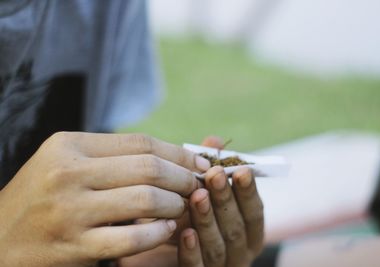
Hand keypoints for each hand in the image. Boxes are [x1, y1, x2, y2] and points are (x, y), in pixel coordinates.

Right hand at [0, 132, 209, 266]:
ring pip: (145, 199)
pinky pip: (132, 238)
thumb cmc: (44, 196)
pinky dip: (158, 233)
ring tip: (183, 208)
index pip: (141, 142)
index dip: (178, 153)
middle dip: (183, 178)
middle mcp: (67, 172)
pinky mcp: (72, 246)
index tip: (198, 162)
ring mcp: (69, 210)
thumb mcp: (71, 163)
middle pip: (148, 168)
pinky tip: (167, 230)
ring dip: (175, 204)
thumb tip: (175, 155)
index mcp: (70, 145)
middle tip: (196, 186)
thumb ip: (116, 156)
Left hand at [117, 136, 264, 266]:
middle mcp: (239, 251)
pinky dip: (192, 252)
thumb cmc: (193, 215)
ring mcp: (220, 266)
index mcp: (247, 230)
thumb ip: (210, 171)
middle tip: (214, 176)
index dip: (248, 191)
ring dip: (208, 220)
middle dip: (226, 200)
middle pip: (237, 227)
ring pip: (218, 246)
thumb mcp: (203, 192)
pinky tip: (185, 233)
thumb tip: (214, 141)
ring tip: (198, 197)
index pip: (254, 211)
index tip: (240, 169)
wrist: (162, 257)